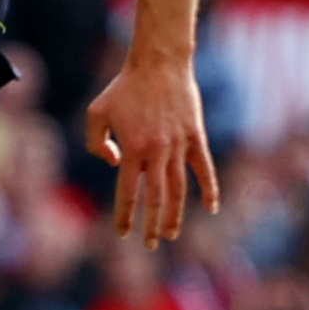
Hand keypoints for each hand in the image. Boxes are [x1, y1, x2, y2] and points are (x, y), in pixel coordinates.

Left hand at [83, 59, 216, 242]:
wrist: (158, 65)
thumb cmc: (123, 88)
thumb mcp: (96, 112)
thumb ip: (96, 142)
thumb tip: (113, 164)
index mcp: (132, 149)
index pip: (128, 192)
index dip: (126, 215)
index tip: (122, 234)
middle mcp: (157, 152)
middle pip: (155, 198)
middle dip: (151, 225)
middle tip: (149, 245)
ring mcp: (179, 146)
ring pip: (179, 189)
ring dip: (176, 215)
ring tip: (172, 234)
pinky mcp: (196, 138)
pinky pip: (204, 169)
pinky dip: (209, 189)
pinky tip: (212, 208)